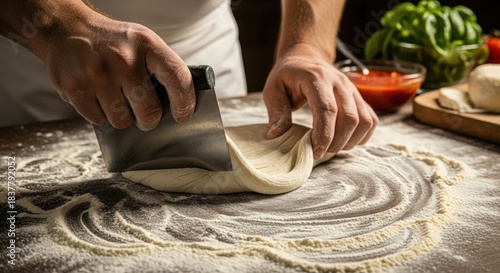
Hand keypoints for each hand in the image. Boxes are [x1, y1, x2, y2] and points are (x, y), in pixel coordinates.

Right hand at [37, 4, 194, 130]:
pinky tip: (98, 96)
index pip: (177, 79)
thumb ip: (163, 69)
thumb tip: (184, 102)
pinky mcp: (75, 88)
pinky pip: (99, 120)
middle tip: (144, 113)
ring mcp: (97, 74)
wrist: (67, 29)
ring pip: (122, 121)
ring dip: (123, 117)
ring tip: (116, 98)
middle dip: (149, 119)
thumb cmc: (112, 41)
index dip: (184, 102)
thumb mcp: (143, 43)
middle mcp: (123, 59)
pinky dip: (101, 114)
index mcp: (146, 45)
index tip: (183, 114)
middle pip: (149, 111)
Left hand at [262, 44, 377, 158]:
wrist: (305, 58)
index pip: (327, 109)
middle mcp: (339, 82)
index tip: (316, 152)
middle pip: (349, 117)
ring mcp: (352, 89)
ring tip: (333, 148)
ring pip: (363, 120)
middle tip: (322, 152)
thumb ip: (276, 112)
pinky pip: (371, 120)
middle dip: (337, 142)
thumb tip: (276, 135)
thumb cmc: (288, 76)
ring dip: (351, 141)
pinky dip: (362, 135)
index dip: (324, 135)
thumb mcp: (273, 90)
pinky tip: (346, 140)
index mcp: (316, 78)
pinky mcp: (359, 97)